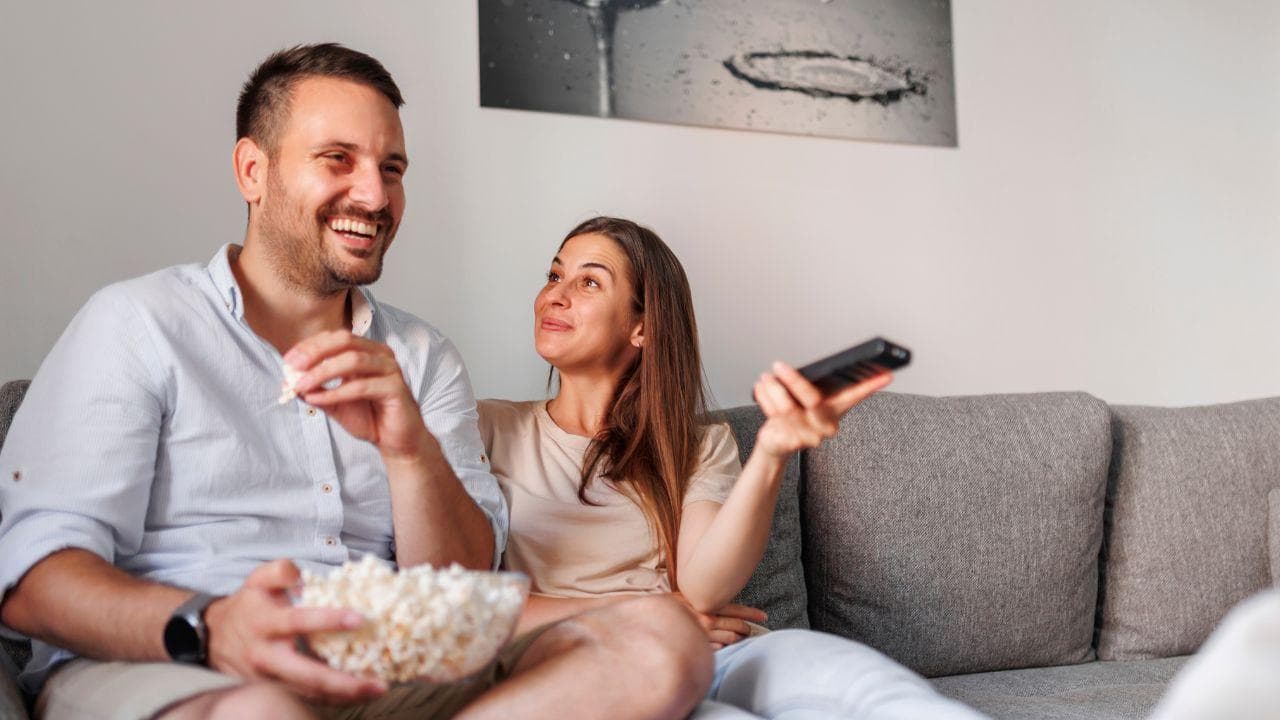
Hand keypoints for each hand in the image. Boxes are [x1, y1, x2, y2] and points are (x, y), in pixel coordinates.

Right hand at [205, 560, 386, 704]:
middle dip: (343, 682)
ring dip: (343, 695)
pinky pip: (304, 698)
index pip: (299, 621)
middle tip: (377, 682)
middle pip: (307, 675)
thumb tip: (301, 575)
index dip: (329, 620)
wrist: (210, 639)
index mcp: (265, 623)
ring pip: (308, 693)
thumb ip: (279, 571)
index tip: (360, 619)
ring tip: (376, 690)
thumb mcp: (256, 580)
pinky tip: (356, 694)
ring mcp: (268, 680)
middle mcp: (267, 656)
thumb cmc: (245, 607)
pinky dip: (331, 699)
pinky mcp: (272, 692)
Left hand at [284, 330, 432, 460]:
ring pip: (353, 360)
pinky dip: (336, 392)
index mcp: (367, 351)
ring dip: (323, 372)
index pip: (335, 337)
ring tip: (302, 386)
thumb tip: (289, 381)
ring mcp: (390, 369)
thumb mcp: (334, 402)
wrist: (395, 441)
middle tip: (293, 367)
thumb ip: (315, 390)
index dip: (310, 346)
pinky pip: (362, 386)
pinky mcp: (396, 388)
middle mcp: (380, 354)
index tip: (288, 361)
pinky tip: (319, 399)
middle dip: (315, 352)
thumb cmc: (369, 418)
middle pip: (344, 340)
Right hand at [669, 593, 767, 649]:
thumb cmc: (665, 606)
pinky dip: (721, 648)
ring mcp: (702, 636)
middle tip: (751, 630)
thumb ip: (703, 599)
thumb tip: (718, 603)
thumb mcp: (685, 596)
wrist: (647, 618)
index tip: (763, 616)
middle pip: (735, 627)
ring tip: (741, 639)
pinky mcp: (697, 648)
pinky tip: (722, 647)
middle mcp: (707, 621)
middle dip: (746, 629)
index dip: (751, 613)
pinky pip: (715, 650)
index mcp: (706, 605)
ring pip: (729, 640)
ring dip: (737, 640)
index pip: (735, 609)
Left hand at [753, 361, 890, 459]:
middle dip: (793, 380)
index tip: (887, 375)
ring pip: (787, 406)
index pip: (857, 395)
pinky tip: (761, 388)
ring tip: (766, 377)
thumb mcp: (808, 398)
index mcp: (836, 409)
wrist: (776, 442)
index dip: (872, 386)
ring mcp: (809, 435)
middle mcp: (826, 424)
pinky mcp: (791, 442)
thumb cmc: (796, 414)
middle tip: (779, 365)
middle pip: (813, 400)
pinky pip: (774, 415)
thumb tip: (803, 368)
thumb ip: (813, 386)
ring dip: (772, 388)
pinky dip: (764, 398)